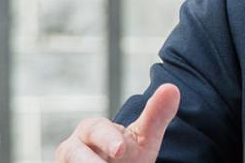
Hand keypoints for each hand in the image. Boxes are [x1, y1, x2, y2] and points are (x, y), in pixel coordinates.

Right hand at [55, 83, 180, 162]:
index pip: (95, 129)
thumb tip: (172, 88)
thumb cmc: (127, 154)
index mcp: (92, 130)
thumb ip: (156, 116)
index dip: (107, 138)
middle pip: (73, 152)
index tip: (121, 150)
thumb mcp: (143, 138)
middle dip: (88, 161)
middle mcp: (73, 148)